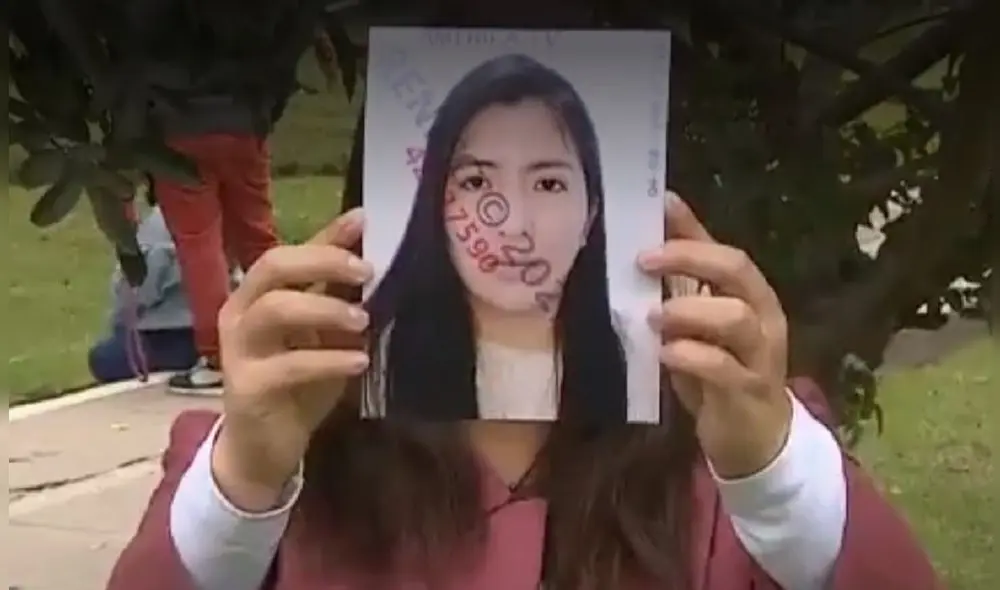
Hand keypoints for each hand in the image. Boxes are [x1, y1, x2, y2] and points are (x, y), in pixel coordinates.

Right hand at [211, 208, 373, 509]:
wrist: (263, 448)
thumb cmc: (296, 384)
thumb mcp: (321, 335)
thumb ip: (338, 298)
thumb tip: (373, 258)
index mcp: (257, 294)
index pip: (290, 252)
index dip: (327, 236)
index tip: (364, 221)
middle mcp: (240, 313)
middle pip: (273, 267)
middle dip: (323, 262)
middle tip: (367, 272)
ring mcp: (239, 349)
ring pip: (275, 310)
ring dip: (324, 309)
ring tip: (363, 320)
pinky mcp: (247, 387)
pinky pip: (289, 365)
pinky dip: (329, 359)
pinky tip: (360, 361)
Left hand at [638, 193, 790, 478]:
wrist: (756, 439)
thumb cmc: (722, 369)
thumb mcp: (704, 322)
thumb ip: (685, 280)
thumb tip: (656, 227)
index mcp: (752, 295)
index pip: (726, 252)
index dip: (690, 234)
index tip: (652, 220)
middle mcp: (763, 318)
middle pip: (737, 272)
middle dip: (689, 259)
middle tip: (643, 262)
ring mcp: (760, 356)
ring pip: (735, 318)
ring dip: (689, 311)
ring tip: (653, 316)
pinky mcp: (748, 393)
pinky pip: (723, 368)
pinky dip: (691, 356)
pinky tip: (665, 354)